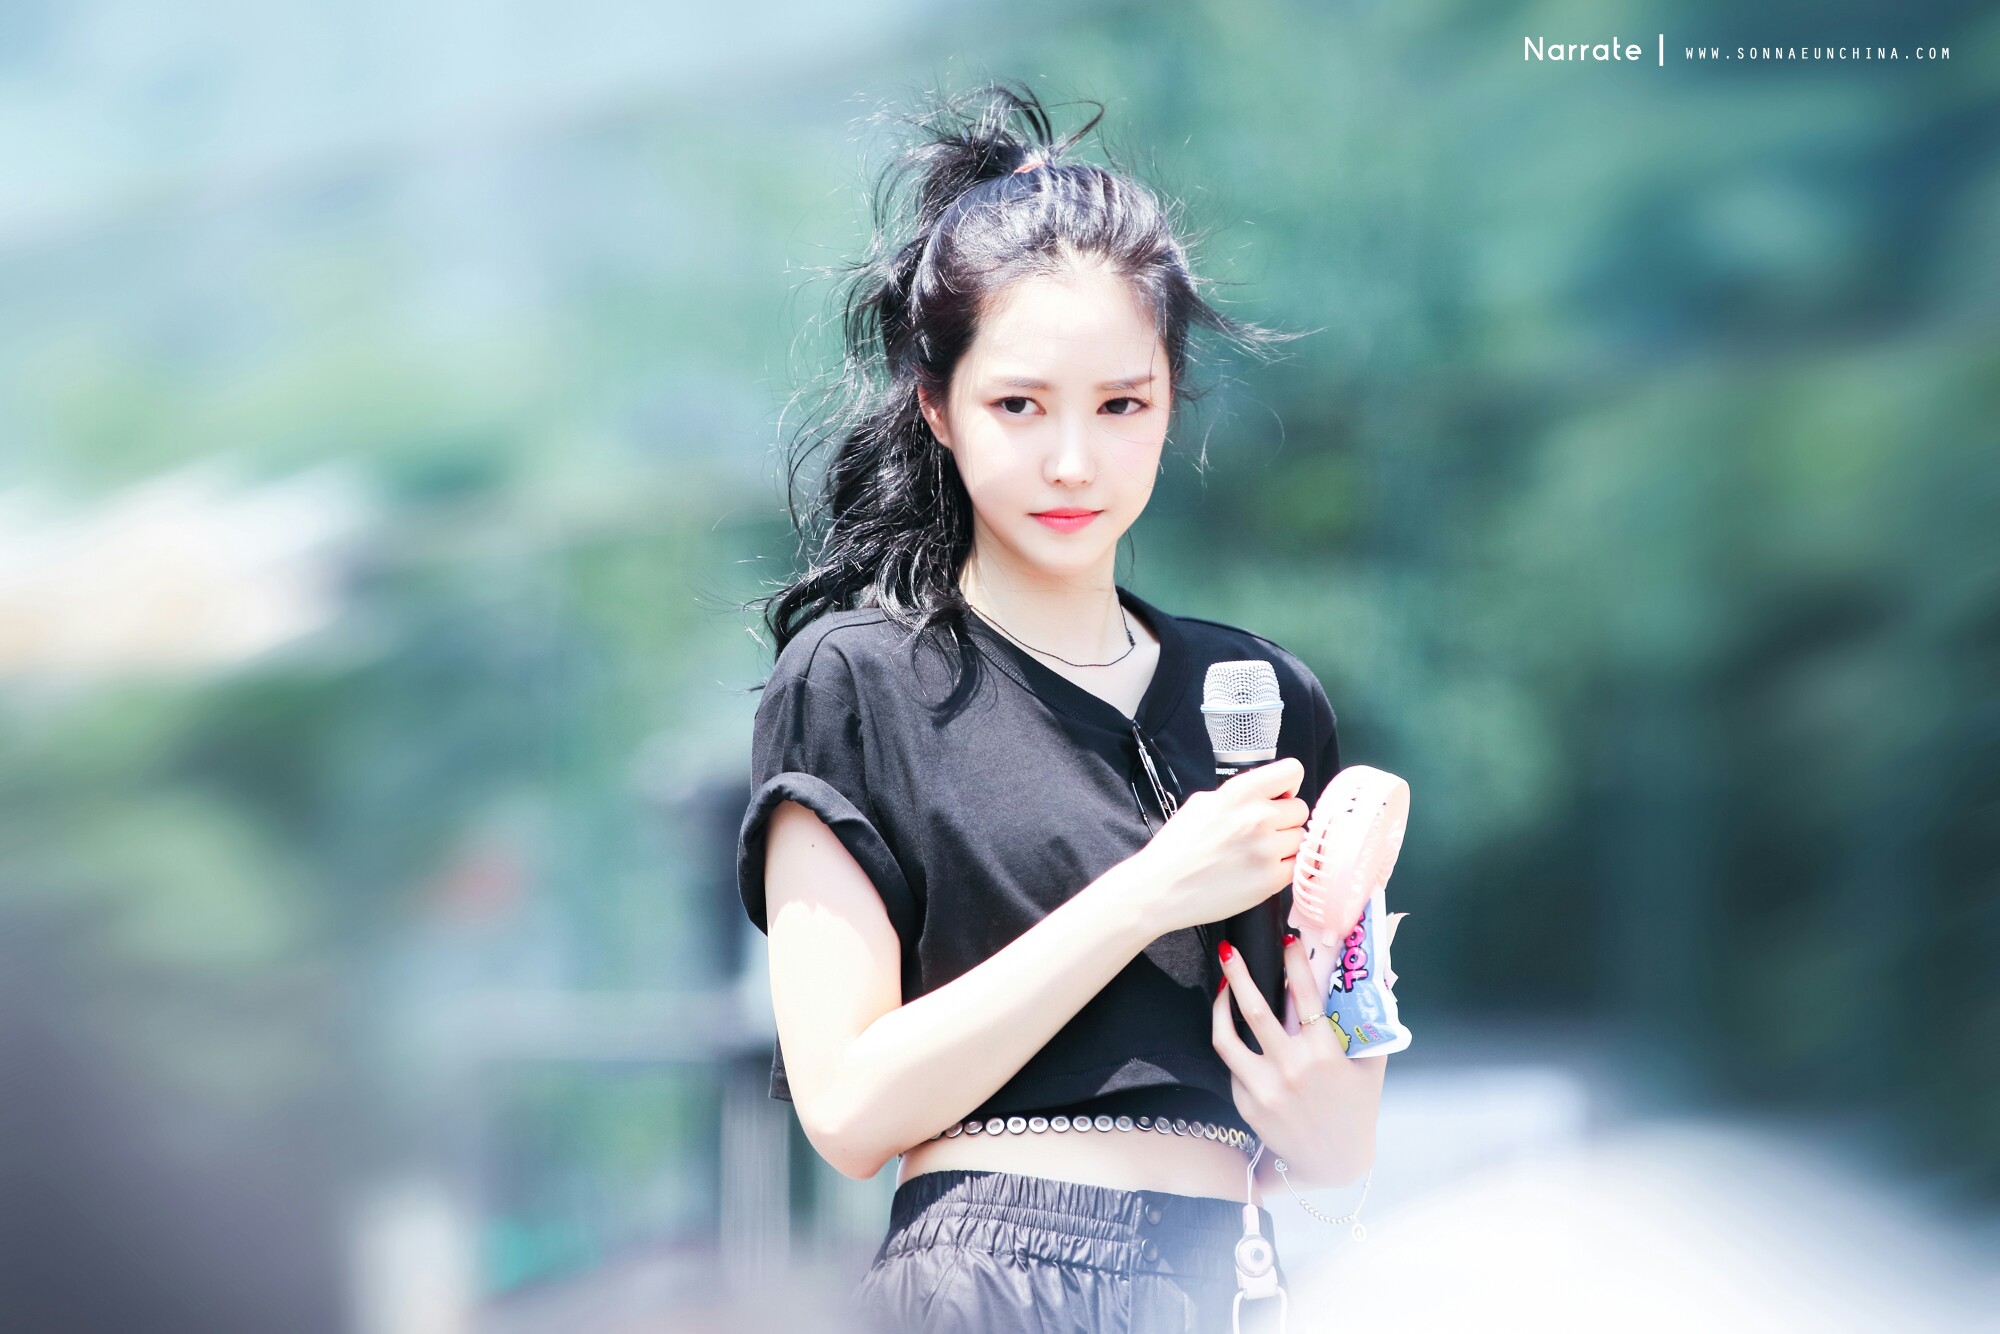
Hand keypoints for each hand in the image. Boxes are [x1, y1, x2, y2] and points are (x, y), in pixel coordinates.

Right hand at [1135, 757, 1308, 934]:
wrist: (1161, 889)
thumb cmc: (1177, 848)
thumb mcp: (1202, 803)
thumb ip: (1239, 795)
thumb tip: (1269, 795)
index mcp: (1239, 793)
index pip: (1293, 771)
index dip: (1288, 786)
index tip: (1279, 797)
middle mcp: (1257, 817)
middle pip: (1300, 809)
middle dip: (1284, 819)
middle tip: (1260, 832)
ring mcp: (1266, 850)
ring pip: (1299, 838)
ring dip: (1284, 846)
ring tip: (1255, 854)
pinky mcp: (1271, 879)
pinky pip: (1295, 866)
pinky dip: (1281, 869)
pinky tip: (1257, 870)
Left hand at [1212, 931, 1387, 1187]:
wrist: (1334, 1163)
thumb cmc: (1357, 1108)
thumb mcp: (1372, 1065)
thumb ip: (1373, 1022)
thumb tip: (1381, 975)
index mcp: (1325, 1055)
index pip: (1306, 996)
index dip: (1295, 963)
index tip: (1287, 940)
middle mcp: (1292, 1069)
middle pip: (1255, 1011)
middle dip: (1239, 975)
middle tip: (1229, 950)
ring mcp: (1265, 1089)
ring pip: (1227, 1039)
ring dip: (1220, 1007)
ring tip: (1221, 988)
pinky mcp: (1247, 1105)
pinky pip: (1233, 1067)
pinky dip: (1233, 1045)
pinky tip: (1234, 1032)